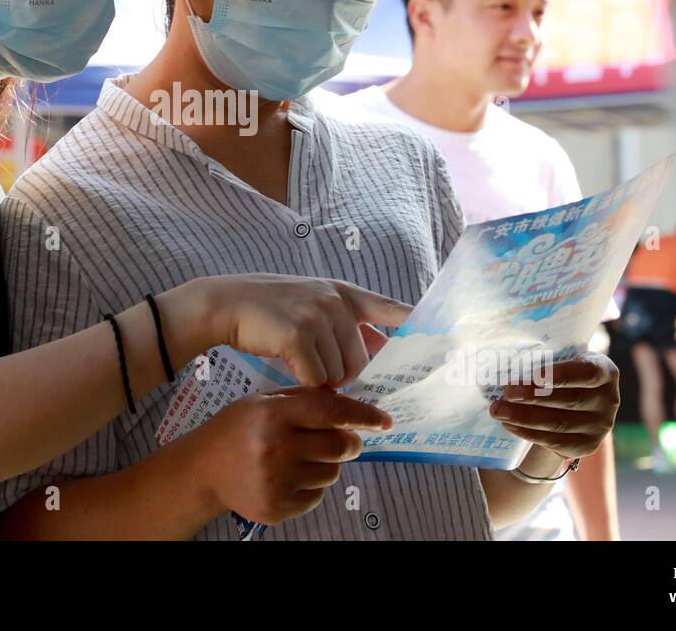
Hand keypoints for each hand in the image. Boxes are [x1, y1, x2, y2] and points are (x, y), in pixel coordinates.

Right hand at [160, 274, 406, 387]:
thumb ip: (345, 325)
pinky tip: (288, 366)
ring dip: (321, 379)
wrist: (228, 303)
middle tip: (317, 367)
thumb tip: (380, 355)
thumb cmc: (271, 311)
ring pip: (340, 373)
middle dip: (343, 373)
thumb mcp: (313, 307)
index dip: (420, 326)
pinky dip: (304, 381)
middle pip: (363, 360)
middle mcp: (336, 301)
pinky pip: (316, 378)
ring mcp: (318, 315)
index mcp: (345, 293)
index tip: (448, 341)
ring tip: (299, 361)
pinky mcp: (298, 334)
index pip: (394, 309)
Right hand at [191, 386, 392, 526]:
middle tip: (344, 440)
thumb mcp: (263, 402)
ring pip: (332, 473)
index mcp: (274, 415)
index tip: (385, 420)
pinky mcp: (276, 508)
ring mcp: (276, 481)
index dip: (364, 415)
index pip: (332, 412)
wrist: (202, 470)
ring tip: (302, 458)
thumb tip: (346, 402)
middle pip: (341, 446)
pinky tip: (289, 477)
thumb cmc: (237, 429)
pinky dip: (312, 486)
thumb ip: (303, 399)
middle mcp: (276, 448)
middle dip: (350, 442)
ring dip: (327, 465)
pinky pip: (317, 497)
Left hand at [489, 352, 619, 465]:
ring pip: (559, 423)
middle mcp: (609, 400)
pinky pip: (555, 441)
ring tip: (498, 410)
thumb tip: (506, 355)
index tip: (535, 374)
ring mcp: (600, 426)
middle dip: (533, 396)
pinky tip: (509, 424)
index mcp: (605, 371)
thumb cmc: (563, 374)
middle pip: (569, 399)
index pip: (588, 372)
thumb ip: (547, 357)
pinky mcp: (586, 446)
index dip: (563, 374)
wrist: (576, 407)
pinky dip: (528, 432)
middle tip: (506, 391)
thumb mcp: (564, 360)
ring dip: (524, 417)